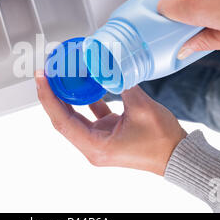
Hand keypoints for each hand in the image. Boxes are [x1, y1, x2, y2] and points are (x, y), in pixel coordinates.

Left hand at [35, 71, 186, 175]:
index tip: (42, 76)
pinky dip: (85, 98)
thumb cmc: (162, 141)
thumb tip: (108, 64)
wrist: (178, 155)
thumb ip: (121, 84)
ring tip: (60, 75)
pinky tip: (84, 82)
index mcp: (95, 146)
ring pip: (74, 116)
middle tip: (47, 71)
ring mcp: (98, 140)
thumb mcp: (141, 108)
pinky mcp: (106, 133)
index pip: (62, 120)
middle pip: (63, 118)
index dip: (48, 97)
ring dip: (67, 96)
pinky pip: (89, 114)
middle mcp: (92, 146)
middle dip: (52, 94)